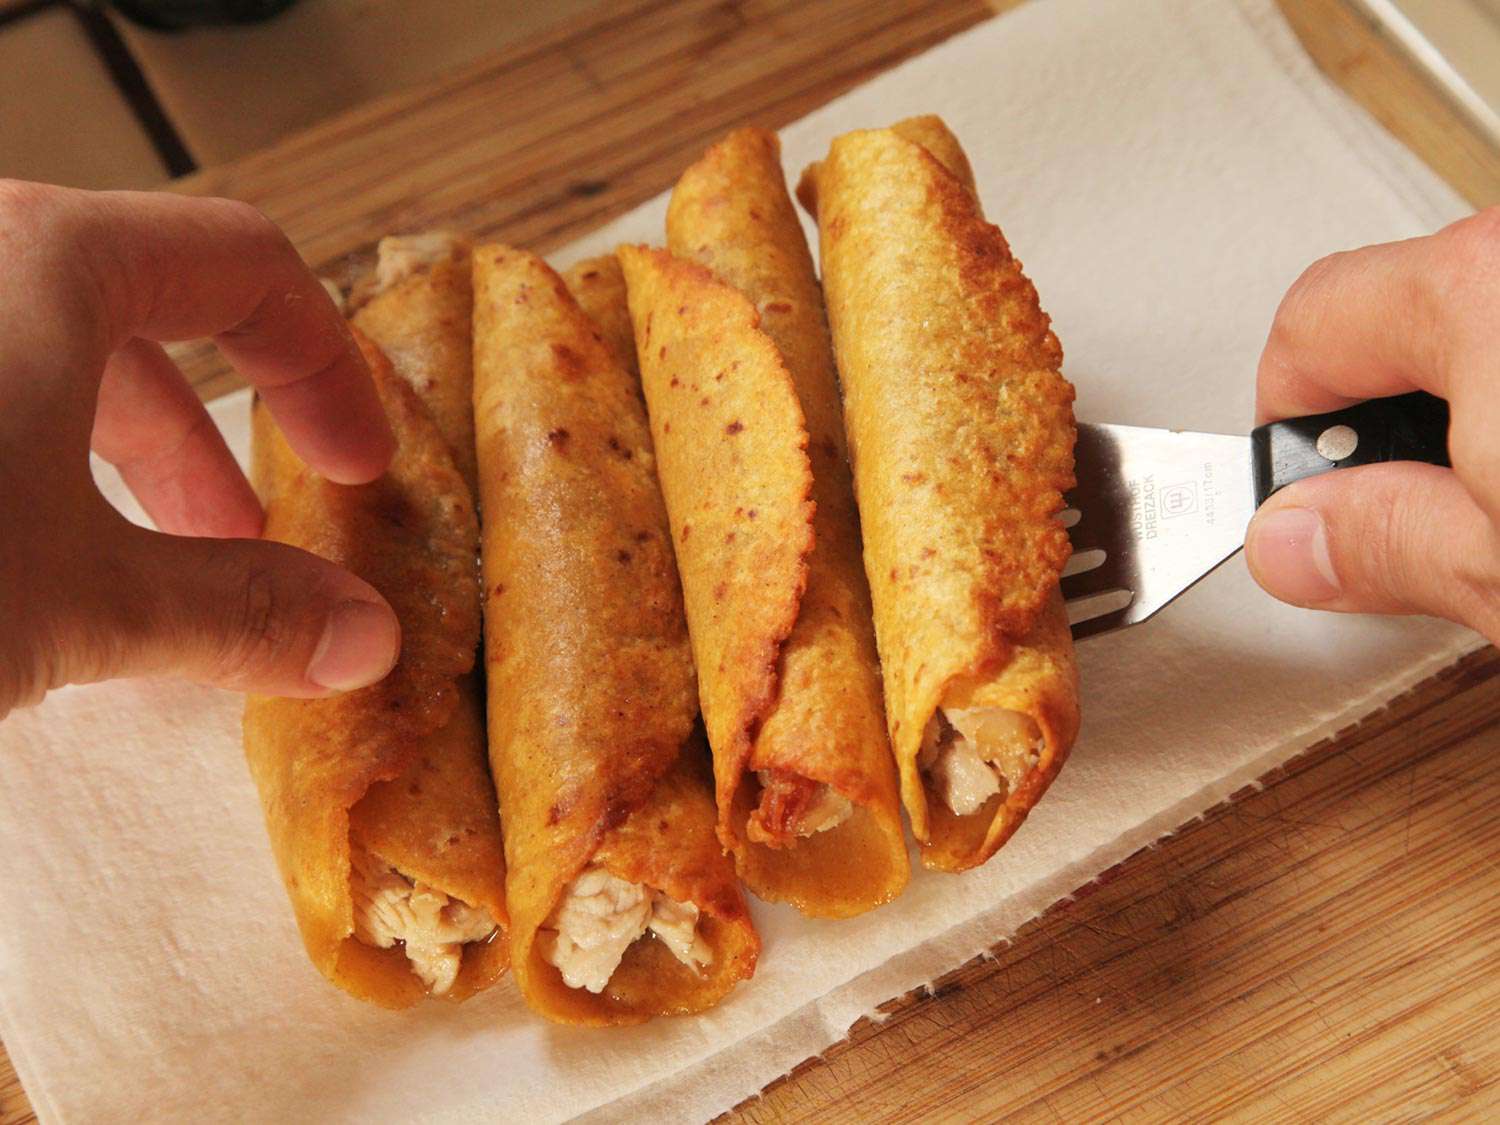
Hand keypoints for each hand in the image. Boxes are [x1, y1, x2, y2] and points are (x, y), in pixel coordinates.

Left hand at [0, 181, 399, 719]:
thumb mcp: (82, 598)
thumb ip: (236, 610)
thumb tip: (362, 639)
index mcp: (49, 257)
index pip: (244, 263)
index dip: (326, 363)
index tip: (358, 461)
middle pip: (142, 314)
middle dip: (214, 444)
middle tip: (261, 538)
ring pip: (46, 356)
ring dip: (123, 467)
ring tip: (161, 575)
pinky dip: (35, 468)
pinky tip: (42, 577)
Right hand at [1246, 207, 1499, 644]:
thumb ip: (1385, 543)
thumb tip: (1296, 538)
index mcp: (1483, 287)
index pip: (1311, 325)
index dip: (1284, 424)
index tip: (1304, 497)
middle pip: (1415, 313)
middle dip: (1402, 419)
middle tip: (1431, 515)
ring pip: (1498, 322)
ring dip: (1490, 405)